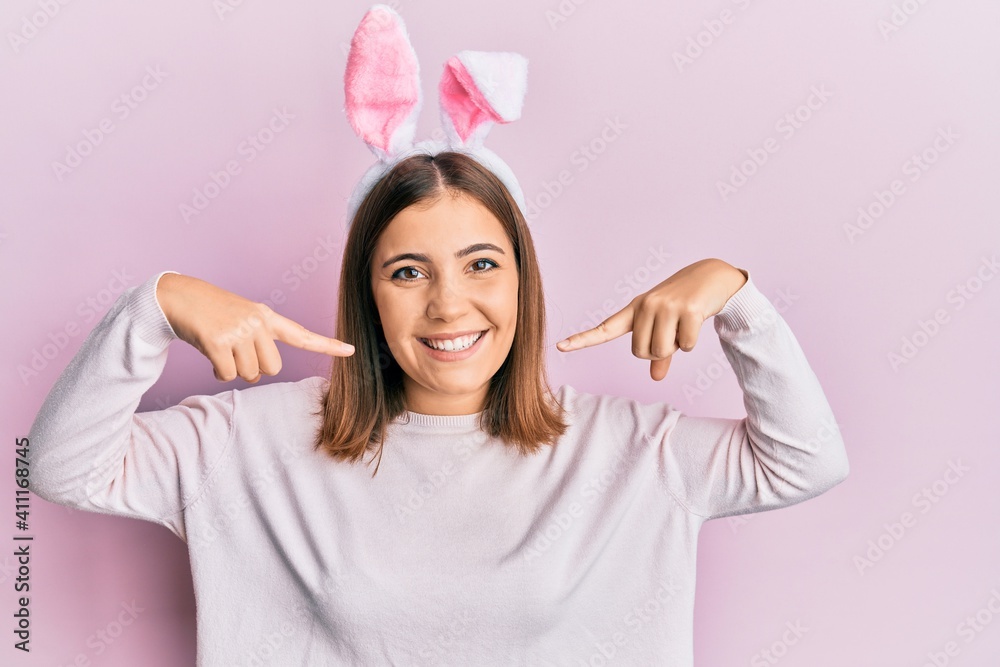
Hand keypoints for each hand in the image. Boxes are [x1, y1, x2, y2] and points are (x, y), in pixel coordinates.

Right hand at [156, 273, 354, 382]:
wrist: (179, 297)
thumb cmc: (214, 314)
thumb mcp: (243, 320)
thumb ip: (260, 341)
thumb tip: (262, 373)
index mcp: (267, 317)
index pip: (302, 335)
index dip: (327, 345)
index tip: (351, 351)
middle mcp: (258, 322)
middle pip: (272, 368)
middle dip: (254, 368)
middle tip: (237, 351)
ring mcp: (239, 331)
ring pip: (250, 374)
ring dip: (233, 369)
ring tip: (222, 348)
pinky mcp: (219, 341)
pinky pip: (228, 374)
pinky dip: (218, 370)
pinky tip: (211, 352)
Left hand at [555, 258, 746, 380]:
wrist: (712, 277)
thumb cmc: (684, 305)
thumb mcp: (667, 326)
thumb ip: (659, 354)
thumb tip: (656, 378)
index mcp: (635, 310)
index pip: (605, 329)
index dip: (582, 339)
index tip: (560, 346)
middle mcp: (645, 306)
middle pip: (640, 353)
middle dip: (659, 352)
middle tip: (672, 332)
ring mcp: (665, 306)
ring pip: (661, 351)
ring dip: (677, 347)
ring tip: (684, 324)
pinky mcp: (687, 309)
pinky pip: (685, 346)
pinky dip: (692, 341)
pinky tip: (696, 322)